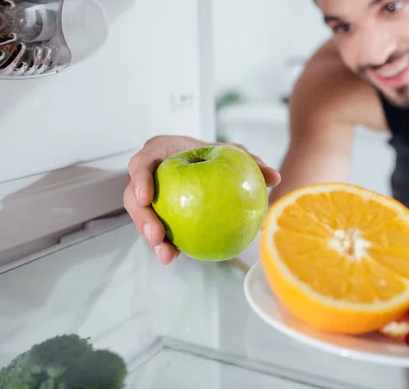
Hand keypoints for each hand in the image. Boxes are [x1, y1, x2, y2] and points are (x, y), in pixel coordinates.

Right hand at [123, 135, 280, 263]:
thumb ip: (250, 162)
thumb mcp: (232, 154)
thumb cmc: (213, 154)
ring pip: (141, 218)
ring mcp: (148, 195)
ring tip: (166, 254)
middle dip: (141, 219)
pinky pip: (155, 228)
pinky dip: (163, 242)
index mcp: (158, 153)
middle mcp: (147, 174)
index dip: (139, 180)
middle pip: (133, 197)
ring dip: (150, 238)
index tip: (147, 197)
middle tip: (157, 236)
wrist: (206, 162)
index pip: (140, 164)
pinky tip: (175, 256)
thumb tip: (275, 177)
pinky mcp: (155, 213)